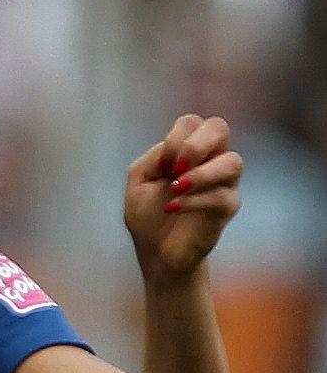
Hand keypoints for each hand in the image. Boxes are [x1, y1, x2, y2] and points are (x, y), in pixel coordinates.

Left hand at [125, 114, 242, 281]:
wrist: (156, 249)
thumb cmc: (148, 211)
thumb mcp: (140, 179)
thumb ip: (154, 158)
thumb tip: (176, 154)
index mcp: (187, 150)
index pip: (192, 122)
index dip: (175, 138)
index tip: (160, 165)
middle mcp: (211, 160)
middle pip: (219, 128)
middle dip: (194, 145)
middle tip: (175, 169)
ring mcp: (224, 183)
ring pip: (232, 162)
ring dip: (200, 173)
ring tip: (176, 188)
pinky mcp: (228, 207)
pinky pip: (222, 196)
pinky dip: (194, 200)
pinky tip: (172, 207)